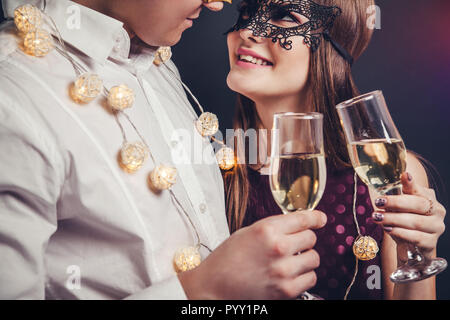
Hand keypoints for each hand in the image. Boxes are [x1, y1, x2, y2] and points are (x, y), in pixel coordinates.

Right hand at [178, 210, 326, 298]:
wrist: (214, 285)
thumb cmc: (228, 258)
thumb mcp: (249, 232)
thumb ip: (275, 227)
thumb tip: (300, 224)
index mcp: (267, 229)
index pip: (303, 219)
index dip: (315, 218)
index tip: (321, 219)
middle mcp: (278, 248)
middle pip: (311, 238)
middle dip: (304, 240)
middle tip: (293, 245)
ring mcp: (284, 270)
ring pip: (314, 258)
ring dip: (305, 258)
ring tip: (290, 261)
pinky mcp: (286, 290)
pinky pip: (311, 278)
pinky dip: (304, 276)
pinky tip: (290, 274)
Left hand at [371, 172, 445, 259]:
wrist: (411, 245)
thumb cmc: (405, 220)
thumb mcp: (400, 205)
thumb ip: (398, 192)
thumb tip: (401, 175)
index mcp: (430, 199)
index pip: (420, 190)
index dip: (411, 184)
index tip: (403, 176)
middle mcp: (437, 212)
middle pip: (419, 205)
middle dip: (396, 203)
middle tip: (379, 202)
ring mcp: (436, 228)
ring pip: (416, 222)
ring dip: (394, 219)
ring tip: (378, 217)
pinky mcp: (431, 243)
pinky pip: (416, 238)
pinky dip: (400, 233)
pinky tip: (388, 229)